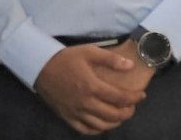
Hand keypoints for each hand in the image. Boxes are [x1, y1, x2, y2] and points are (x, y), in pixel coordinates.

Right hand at [31, 43, 146, 134]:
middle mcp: (85, 103)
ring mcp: (76, 112)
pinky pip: (85, 130)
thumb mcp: (88, 52)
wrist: (39, 65)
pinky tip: (102, 124)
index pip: (120, 98)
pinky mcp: (67, 116)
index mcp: (92, 86)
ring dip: (115, 122)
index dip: (134, 98)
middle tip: (132, 105)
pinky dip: (97, 130)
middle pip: (114, 115)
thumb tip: (130, 66)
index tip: (141, 95)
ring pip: (102, 125)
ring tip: (120, 115)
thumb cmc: (65, 58)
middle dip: (128, 112)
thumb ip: (110, 59)